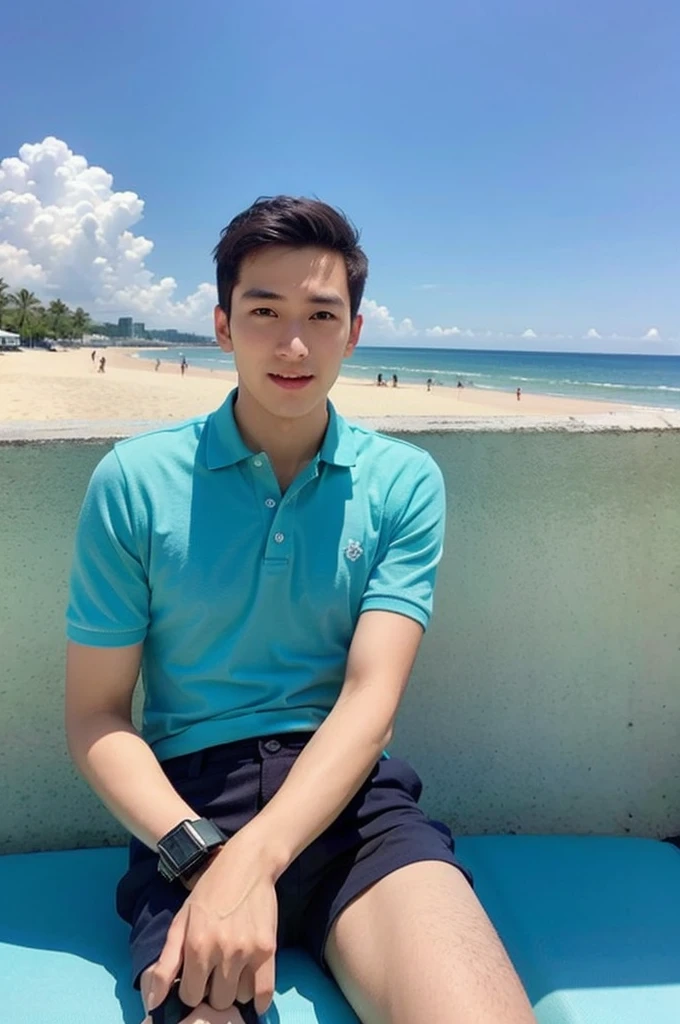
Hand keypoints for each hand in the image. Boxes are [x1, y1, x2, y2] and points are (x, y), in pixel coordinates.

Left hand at [146, 829, 278, 1015]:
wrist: (247, 865)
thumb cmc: (210, 891)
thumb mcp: (181, 921)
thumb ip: (166, 963)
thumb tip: (154, 1003)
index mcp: (196, 945)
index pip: (190, 996)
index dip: (192, 990)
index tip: (197, 978)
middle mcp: (221, 952)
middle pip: (216, 1002)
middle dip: (213, 992)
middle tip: (216, 972)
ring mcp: (247, 951)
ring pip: (239, 998)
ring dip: (235, 990)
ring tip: (234, 970)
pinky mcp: (268, 949)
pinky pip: (265, 992)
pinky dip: (259, 1000)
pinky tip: (251, 987)